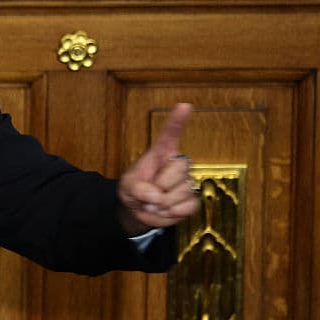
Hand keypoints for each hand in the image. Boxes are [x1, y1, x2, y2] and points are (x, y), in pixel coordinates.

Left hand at [117, 103, 199, 234]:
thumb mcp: (128, 187)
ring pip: (181, 192)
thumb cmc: (133, 192)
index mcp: (161, 154)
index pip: (170, 135)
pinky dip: (171, 214)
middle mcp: (177, 165)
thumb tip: (156, 196)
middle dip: (158, 187)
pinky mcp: (191, 201)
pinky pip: (187, 207)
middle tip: (147, 193)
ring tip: (153, 203)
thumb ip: (138, 189)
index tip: (184, 106)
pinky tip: (164, 210)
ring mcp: (186, 183)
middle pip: (178, 170)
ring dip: (161, 204)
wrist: (137, 211)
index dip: (177, 121)